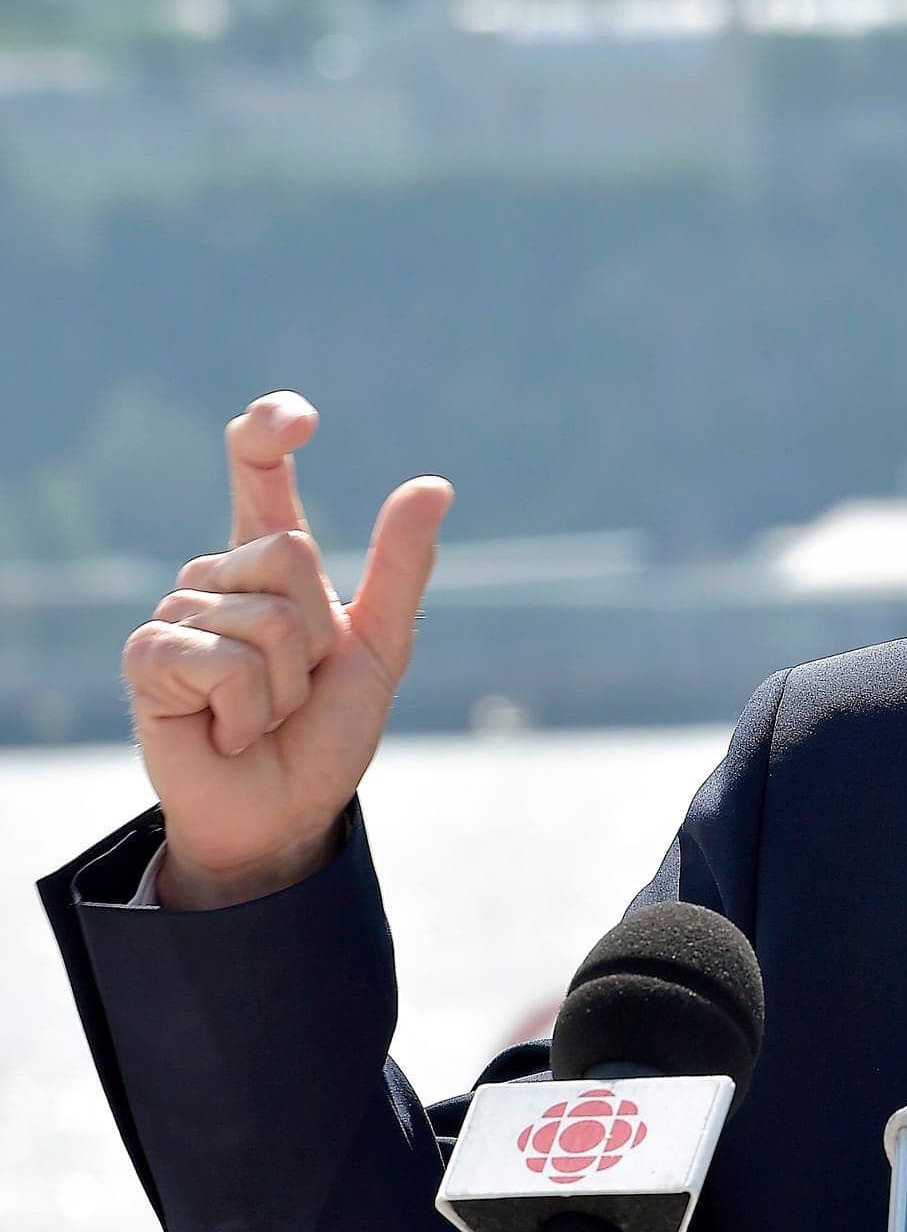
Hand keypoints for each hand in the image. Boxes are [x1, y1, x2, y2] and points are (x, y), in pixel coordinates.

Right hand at [122, 391, 452, 908]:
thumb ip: (401, 567)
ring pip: (266, 617)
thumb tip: (433, 485)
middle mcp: (216, 577)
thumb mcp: (382, 647)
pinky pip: (225, 660)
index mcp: (268, 564)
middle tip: (299, 686)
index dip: (268, 432)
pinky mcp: (148, 659)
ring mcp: (176, 614)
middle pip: (292, 555)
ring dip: (285, 685)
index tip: (298, 420)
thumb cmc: (326, 730)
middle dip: (318, 635)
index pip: (257, 474)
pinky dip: (249, 709)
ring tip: (263, 713)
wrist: (287, 811)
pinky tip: (228, 730)